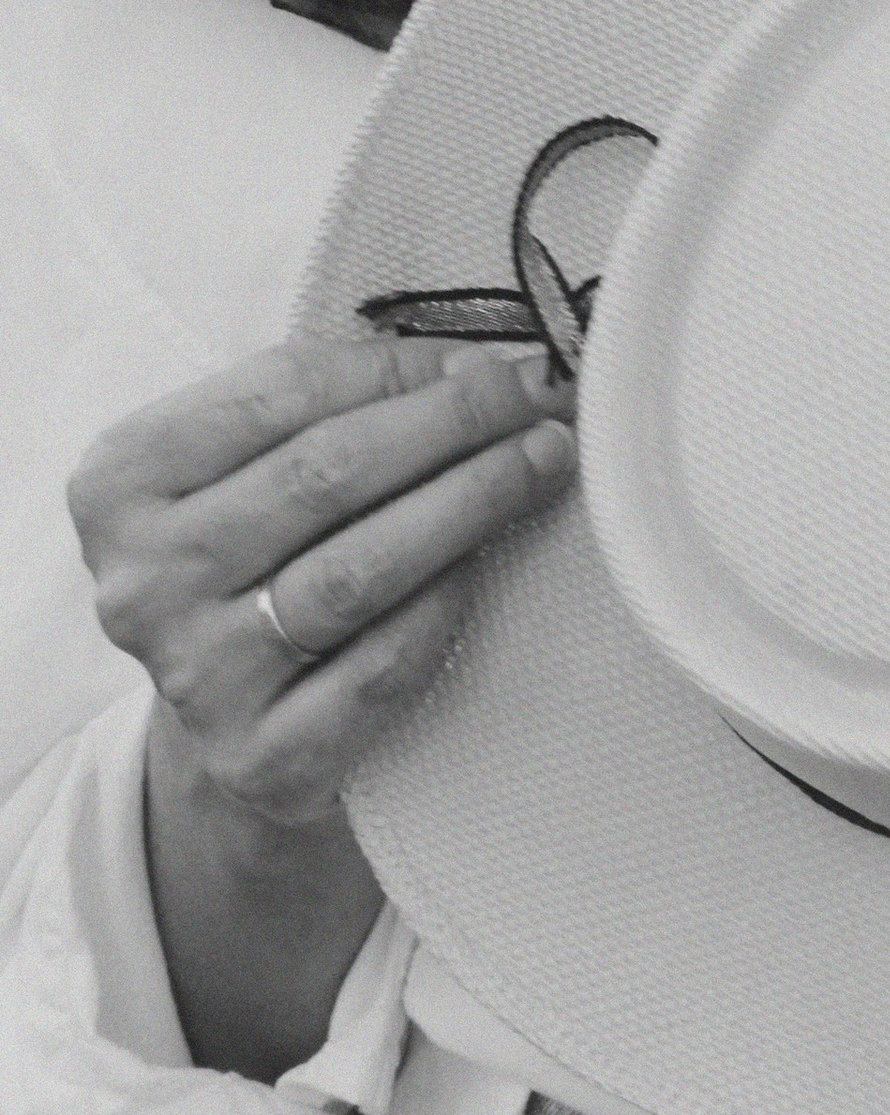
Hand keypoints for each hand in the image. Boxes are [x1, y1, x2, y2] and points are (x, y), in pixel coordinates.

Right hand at [67, 333, 577, 1076]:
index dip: (400, 365)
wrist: (235, 718)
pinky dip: (447, 603)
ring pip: (357, 569)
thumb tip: (481, 363)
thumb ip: (338, 401)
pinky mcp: (260, 760)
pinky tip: (493, 562)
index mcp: (121, 485)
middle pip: (323, 474)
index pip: (281, 392)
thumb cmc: (263, 552)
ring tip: (543, 459)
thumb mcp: (258, 463)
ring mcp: (195, 678)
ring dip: (470, 499)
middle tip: (535, 395)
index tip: (490, 354)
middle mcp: (143, 583)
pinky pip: (380, 666)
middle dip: (451, 421)